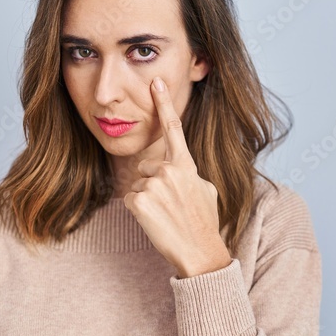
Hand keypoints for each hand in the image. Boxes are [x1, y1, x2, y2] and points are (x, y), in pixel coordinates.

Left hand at [123, 76, 232, 277]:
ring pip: (137, 185)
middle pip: (146, 167)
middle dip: (152, 184)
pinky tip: (155, 222)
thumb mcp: (205, 191)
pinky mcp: (139, 201)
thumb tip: (179, 171)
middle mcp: (169, 170)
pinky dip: (138, 212)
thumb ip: (189, 174)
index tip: (156, 83)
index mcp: (186, 165)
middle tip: (172, 207)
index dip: (164, 104)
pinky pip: (130, 200)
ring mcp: (153, 185)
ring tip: (166, 216)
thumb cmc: (204, 223)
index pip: (174, 129)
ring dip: (146, 201)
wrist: (200, 252)